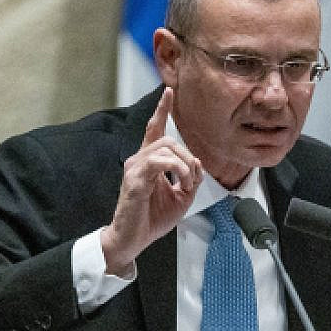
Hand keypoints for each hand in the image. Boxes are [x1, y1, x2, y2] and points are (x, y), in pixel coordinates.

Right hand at [99, 88, 202, 273]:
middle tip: (192, 180)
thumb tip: (197, 164)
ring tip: (186, 185)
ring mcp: (134, 169)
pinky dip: (177, 170)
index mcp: (149, 162)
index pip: (154, 129)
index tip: (169, 91)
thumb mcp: (182, 198)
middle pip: (167, 139)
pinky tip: (180, 183)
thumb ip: (191, 178)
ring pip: (165, 147)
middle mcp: (138, 160)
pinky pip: (158, 162)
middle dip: (187, 157)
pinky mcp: (134, 181)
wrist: (133, 240)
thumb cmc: (152, 218)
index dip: (162, 109)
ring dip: (184, 165)